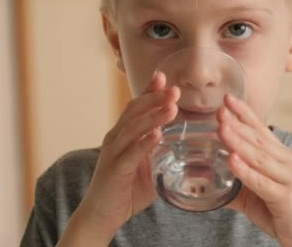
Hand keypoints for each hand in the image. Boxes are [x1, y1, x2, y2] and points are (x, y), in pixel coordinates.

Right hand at [60, 72, 178, 244]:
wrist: (101, 215)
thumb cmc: (127, 191)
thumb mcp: (149, 168)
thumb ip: (163, 156)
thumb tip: (189, 152)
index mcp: (123, 134)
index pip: (136, 107)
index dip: (149, 91)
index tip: (162, 76)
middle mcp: (116, 138)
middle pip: (135, 111)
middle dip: (155, 98)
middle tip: (175, 90)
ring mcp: (113, 152)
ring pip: (133, 128)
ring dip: (153, 116)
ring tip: (172, 107)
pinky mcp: (114, 169)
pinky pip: (131, 153)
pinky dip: (144, 142)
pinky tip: (158, 134)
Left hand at [217, 94, 291, 246]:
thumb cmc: (288, 217)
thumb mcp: (260, 197)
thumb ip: (239, 187)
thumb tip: (211, 183)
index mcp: (285, 158)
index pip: (263, 131)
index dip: (245, 114)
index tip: (228, 99)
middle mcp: (290, 163)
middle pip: (259, 139)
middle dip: (237, 123)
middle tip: (219, 109)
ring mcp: (291, 178)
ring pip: (259, 157)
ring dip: (238, 141)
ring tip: (221, 128)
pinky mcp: (287, 196)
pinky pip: (261, 181)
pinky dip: (245, 170)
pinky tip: (232, 160)